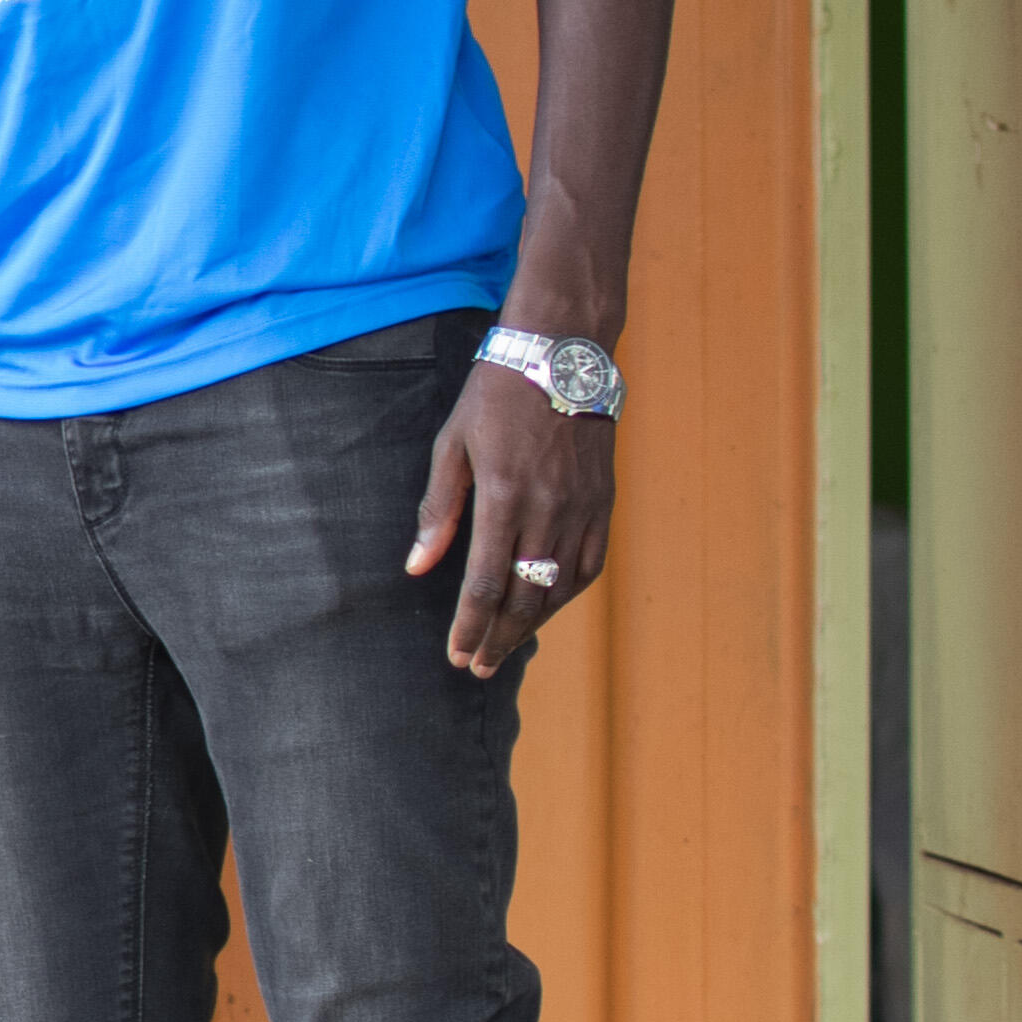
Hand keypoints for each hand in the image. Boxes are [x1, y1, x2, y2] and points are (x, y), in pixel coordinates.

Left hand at [408, 360, 616, 677]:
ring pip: (561, 586)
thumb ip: (438, 509)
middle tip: (477, 667)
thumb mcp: (452, 444)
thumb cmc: (495, 394)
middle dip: (499, 638)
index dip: (470, 625)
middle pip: (526, 596)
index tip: (455, 655)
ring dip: (533, 625)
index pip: (487, 583)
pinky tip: (547, 606)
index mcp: (505, 495)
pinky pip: (590, 563)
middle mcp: (550, 508)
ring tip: (505, 647)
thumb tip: (417, 567)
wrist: (563, 354)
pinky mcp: (604, 500)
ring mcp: (583, 506)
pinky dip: (568, 593)